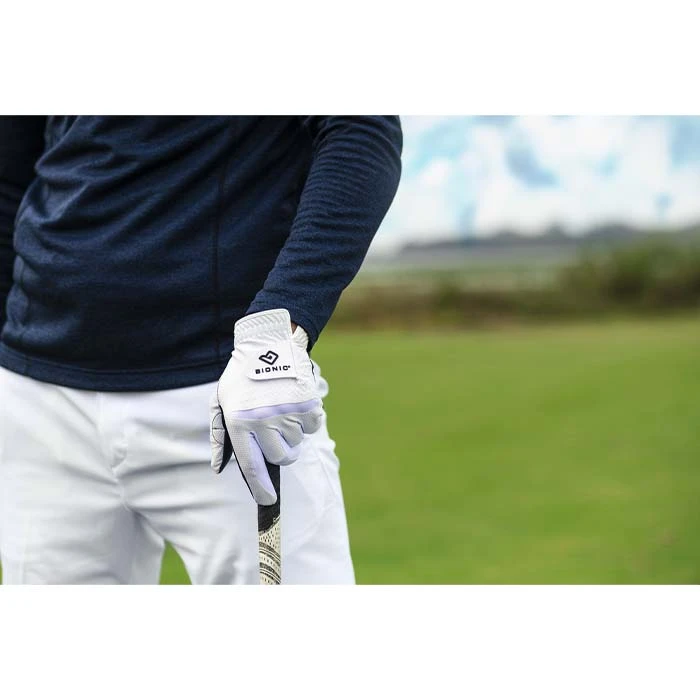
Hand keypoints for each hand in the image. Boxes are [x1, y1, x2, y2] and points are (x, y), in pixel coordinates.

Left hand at [210, 309, 322, 504]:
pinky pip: (313, 427)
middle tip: (275, 430)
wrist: (269, 344)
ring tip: (282, 408)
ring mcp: (287, 413)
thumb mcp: (222, 402)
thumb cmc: (242, 377)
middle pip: (280, 457)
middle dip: (280, 450)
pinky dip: (308, 420)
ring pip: (297, 443)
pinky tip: (296, 403)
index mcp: (239, 422)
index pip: (252, 466)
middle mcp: (263, 421)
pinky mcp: (308, 404)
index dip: (260, 488)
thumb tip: (219, 467)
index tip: (268, 500)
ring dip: (293, 432)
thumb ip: (219, 435)